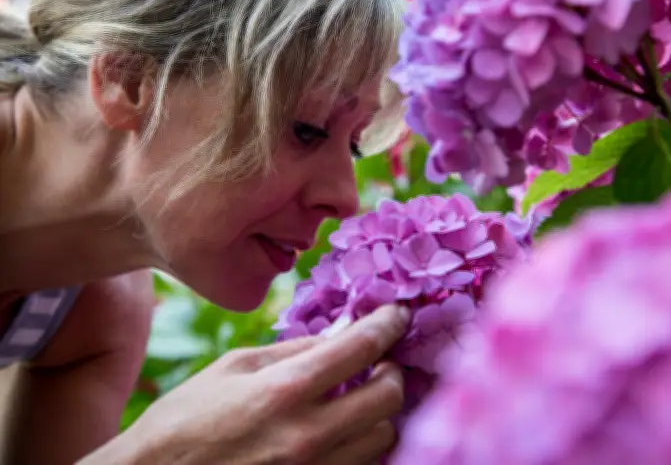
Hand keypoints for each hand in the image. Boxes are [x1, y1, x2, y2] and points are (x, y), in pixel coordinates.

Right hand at [79, 304, 409, 464]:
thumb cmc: (185, 419)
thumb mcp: (234, 366)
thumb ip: (294, 349)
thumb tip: (340, 333)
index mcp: (284, 390)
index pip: (361, 347)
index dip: (388, 324)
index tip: (398, 315)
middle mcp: (307, 435)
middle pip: (388, 397)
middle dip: (392, 371)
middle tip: (381, 361)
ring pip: (383, 437)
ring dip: (378, 411)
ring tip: (358, 397)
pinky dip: (361, 443)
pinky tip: (342, 428)